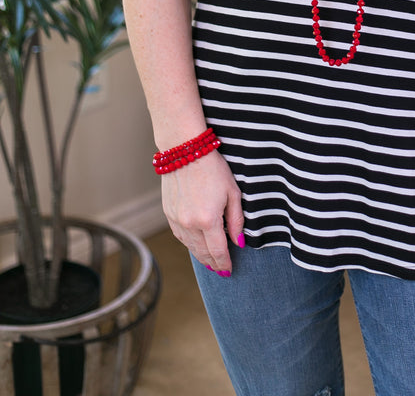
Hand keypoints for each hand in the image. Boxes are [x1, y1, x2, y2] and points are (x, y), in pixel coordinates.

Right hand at [161, 150, 244, 273]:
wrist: (185, 150)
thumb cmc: (213, 168)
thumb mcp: (232, 192)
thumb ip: (236, 220)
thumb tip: (239, 242)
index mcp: (208, 220)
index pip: (218, 251)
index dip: (224, 263)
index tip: (229, 270)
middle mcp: (190, 224)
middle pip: (203, 253)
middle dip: (213, 263)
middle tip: (220, 270)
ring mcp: (177, 220)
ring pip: (190, 246)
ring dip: (200, 256)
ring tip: (209, 261)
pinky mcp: (168, 213)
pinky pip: (179, 236)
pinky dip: (189, 243)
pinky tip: (195, 244)